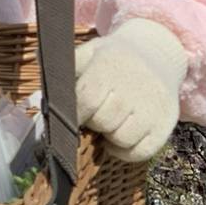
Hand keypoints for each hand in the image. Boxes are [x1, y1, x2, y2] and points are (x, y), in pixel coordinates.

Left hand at [72, 18, 189, 165]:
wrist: (158, 54)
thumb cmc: (113, 58)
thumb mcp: (90, 52)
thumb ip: (66, 65)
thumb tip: (39, 67)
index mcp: (111, 66)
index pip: (87, 99)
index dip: (76, 113)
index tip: (73, 115)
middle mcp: (136, 87)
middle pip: (104, 121)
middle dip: (92, 123)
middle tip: (92, 116)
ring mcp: (154, 107)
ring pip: (122, 139)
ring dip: (109, 138)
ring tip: (108, 124)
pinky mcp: (166, 124)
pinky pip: (142, 152)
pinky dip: (126, 153)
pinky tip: (118, 140)